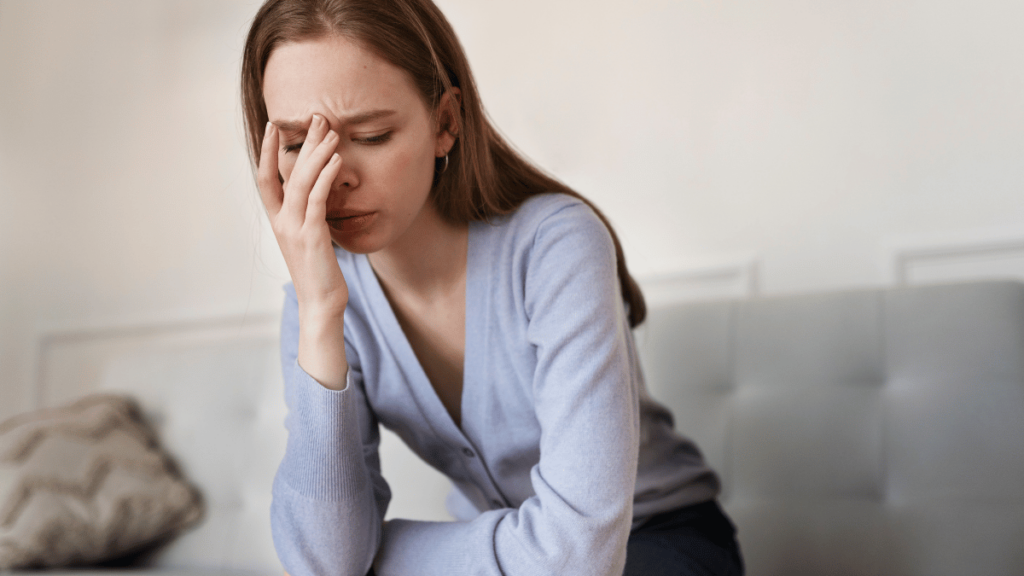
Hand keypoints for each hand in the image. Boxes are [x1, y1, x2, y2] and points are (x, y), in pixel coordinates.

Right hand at [258, 114, 347, 315]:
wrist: (321, 304)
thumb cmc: (320, 273)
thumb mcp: (311, 239)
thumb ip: (309, 217)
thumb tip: (318, 195)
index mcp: (278, 221)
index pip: (265, 179)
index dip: (267, 152)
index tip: (274, 126)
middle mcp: (282, 222)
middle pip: (286, 172)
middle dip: (301, 143)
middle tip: (315, 117)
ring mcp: (295, 228)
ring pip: (301, 181)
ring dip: (317, 154)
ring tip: (331, 132)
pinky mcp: (312, 236)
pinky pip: (317, 199)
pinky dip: (325, 176)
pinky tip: (336, 160)